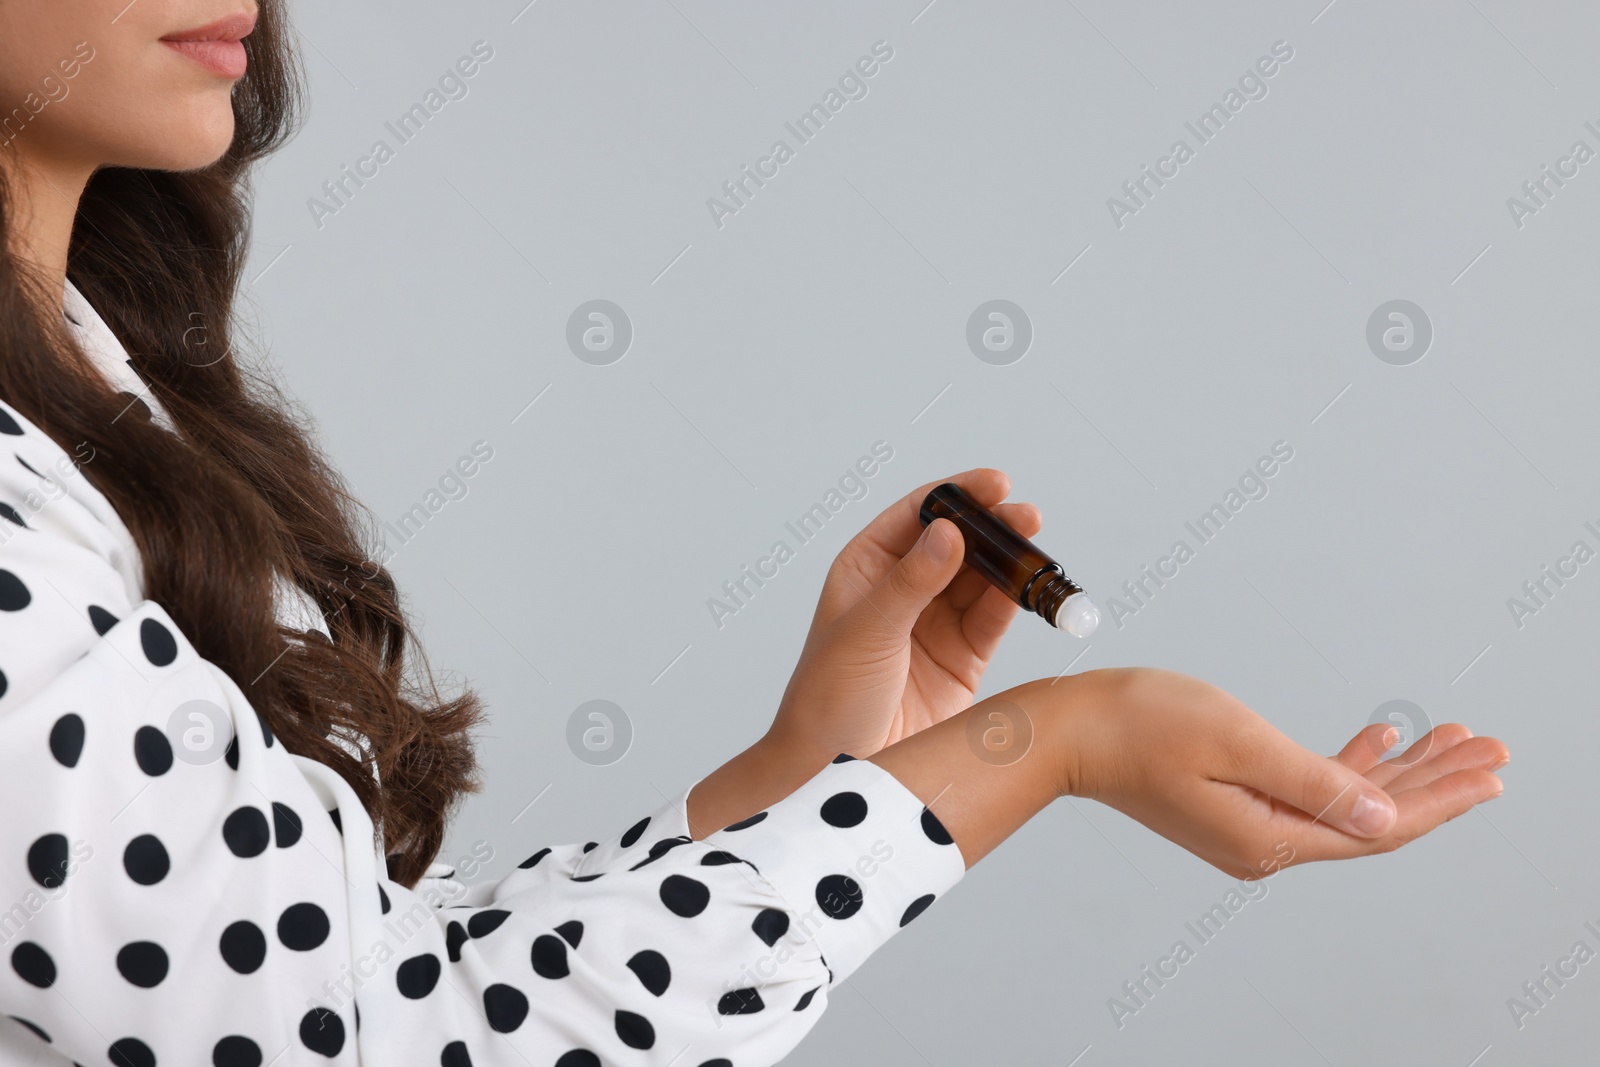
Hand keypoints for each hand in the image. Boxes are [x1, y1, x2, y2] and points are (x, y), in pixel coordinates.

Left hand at [765, 467, 1040, 765]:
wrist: (836, 772)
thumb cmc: (829, 698)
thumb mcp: (866, 633)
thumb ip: (911, 583)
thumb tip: (948, 532)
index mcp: (866, 567)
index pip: (917, 515)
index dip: (957, 494)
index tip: (996, 483)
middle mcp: (903, 589)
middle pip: (958, 542)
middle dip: (993, 525)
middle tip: (1026, 516)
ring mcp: (935, 623)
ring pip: (982, 578)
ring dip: (1010, 562)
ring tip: (1037, 549)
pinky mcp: (962, 659)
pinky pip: (994, 619)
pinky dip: (1016, 601)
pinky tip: (1032, 587)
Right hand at [1063, 668, 1508, 878]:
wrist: (1068, 732)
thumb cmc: (1139, 724)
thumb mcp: (1238, 742)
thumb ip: (1316, 782)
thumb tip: (1384, 818)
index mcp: (1270, 837)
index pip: (1379, 828)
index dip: (1442, 799)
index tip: (1491, 771)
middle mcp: (1265, 845)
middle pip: (1371, 819)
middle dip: (1433, 783)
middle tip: (1488, 748)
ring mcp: (1248, 827)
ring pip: (1345, 803)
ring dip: (1396, 771)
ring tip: (1447, 738)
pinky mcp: (1233, 805)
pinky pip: (1309, 791)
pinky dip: (1347, 766)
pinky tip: (1376, 739)